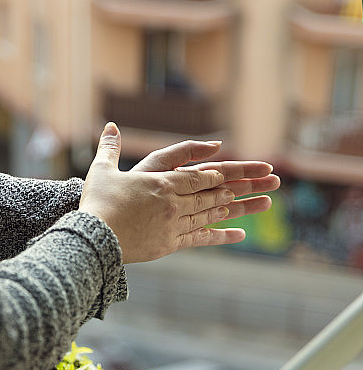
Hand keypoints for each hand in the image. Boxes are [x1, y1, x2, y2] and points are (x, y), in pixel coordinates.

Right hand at [79, 124, 278, 263]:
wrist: (94, 239)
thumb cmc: (97, 204)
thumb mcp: (102, 171)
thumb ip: (110, 148)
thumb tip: (110, 126)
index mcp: (163, 182)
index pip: (204, 175)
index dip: (229, 171)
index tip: (253, 168)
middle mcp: (176, 202)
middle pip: (218, 192)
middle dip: (248, 186)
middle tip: (274, 181)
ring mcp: (176, 224)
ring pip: (215, 213)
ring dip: (243, 208)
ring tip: (266, 203)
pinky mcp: (171, 243)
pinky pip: (202, 238)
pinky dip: (222, 235)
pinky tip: (241, 234)